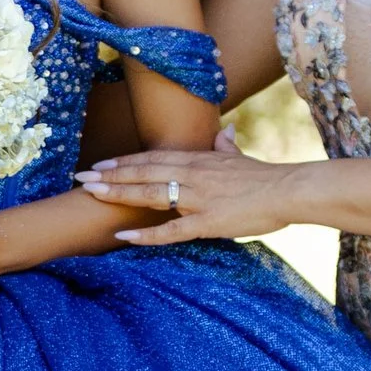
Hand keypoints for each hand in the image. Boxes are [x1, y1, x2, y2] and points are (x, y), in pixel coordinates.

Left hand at [78, 141, 308, 245]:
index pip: (152, 158)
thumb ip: (226, 147)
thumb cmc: (266, 177)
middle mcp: (192, 174)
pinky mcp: (207, 222)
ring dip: (118, 194)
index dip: (124, 161)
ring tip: (92, 194)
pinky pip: (170, 230)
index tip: (100, 163)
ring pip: (150, 195)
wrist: (289, 190)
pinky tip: (123, 237)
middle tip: (81, 177)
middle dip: (109, 175)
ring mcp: (197, 198)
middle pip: (143, 173)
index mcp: (198, 160)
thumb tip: (224, 133)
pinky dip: (145, 234)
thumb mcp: (240, 157)